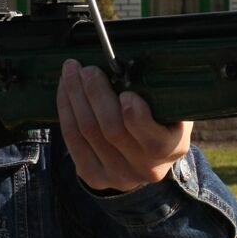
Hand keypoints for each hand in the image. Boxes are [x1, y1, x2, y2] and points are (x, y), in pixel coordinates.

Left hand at [56, 59, 190, 192]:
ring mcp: (117, 175)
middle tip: (88, 69)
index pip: (154, 141)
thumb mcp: (171, 106)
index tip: (126, 93)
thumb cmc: (159, 119)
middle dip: (96, 94)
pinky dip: (66, 109)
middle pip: (112, 131)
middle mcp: (145, 168)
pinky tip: (65, 88)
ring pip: (87, 132)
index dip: (137, 118)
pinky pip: (72, 139)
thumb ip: (158, 91)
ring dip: (75, 96)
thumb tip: (128, 62)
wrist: (145, 157)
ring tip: (71, 71)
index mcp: (171, 149)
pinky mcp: (92, 175)